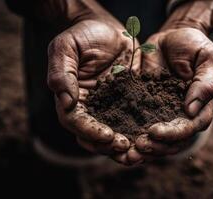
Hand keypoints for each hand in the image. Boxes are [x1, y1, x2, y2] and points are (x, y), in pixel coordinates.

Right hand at [47, 19, 140, 164]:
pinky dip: (138, 134)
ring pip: (111, 135)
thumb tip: (65, 101)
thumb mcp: (67, 46)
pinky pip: (131, 122)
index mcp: (72, 97)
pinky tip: (150, 139)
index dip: (89, 131)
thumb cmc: (85, 35)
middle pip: (92, 136)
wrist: (111, 30)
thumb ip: (62, 71)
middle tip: (126, 148)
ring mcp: (109, 108)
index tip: (107, 135)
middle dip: (107, 146)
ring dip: (123, 148)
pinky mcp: (127, 104)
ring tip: (138, 154)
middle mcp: (89, 108)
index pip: (75, 121)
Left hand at [135, 27, 212, 157]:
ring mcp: (162, 112)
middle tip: (138, 146)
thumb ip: (205, 83)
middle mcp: (180, 115)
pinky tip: (117, 137)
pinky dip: (130, 134)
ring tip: (126, 149)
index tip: (155, 131)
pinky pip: (138, 123)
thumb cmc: (194, 45)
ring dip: (142, 146)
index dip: (174, 133)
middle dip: (156, 146)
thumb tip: (192, 111)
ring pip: (156, 138)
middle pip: (172, 140)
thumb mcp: (208, 58)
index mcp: (199, 107)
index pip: (190, 127)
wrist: (172, 37)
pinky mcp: (145, 106)